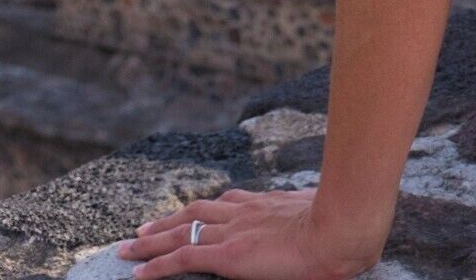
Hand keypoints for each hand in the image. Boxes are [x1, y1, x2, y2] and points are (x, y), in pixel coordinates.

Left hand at [114, 188, 375, 279]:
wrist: (341, 229)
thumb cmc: (345, 227)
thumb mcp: (324, 217)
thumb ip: (312, 221)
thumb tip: (322, 229)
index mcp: (268, 204)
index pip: (228, 202)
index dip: (206, 209)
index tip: (192, 212)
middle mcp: (245, 213)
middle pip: (196, 213)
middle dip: (168, 220)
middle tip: (143, 229)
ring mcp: (233, 232)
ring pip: (181, 232)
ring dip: (152, 239)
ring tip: (130, 246)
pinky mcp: (226, 255)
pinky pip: (182, 258)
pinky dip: (157, 265)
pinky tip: (138, 272)